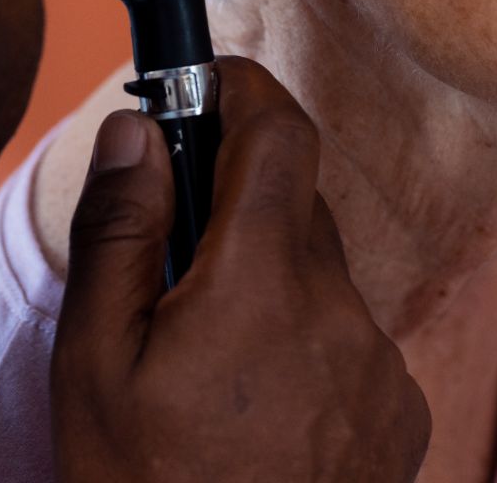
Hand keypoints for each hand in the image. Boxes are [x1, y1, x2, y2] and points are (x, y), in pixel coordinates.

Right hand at [50, 56, 429, 482]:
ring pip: (319, 270)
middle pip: (293, 203)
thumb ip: (120, 228)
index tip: (201, 83)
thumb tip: (137, 128)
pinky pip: (348, 332)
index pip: (277, 133)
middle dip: (231, 202)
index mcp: (260, 285)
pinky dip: (303, 333)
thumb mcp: (95, 359)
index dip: (239, 89)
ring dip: (266, 274)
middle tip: (168, 252)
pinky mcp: (401, 411)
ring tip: (204, 352)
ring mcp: (379, 366)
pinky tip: (253, 396)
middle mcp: (340, 313)